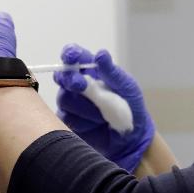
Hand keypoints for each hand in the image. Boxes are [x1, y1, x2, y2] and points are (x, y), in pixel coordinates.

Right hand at [54, 44, 154, 172]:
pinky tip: (96, 125)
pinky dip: (83, 122)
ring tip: (104, 115)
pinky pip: (66, 117)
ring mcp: (71, 102)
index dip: (70, 55)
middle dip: (71, 81)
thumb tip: (100, 54)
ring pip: (64, 98)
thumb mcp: (126, 87)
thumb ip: (111, 72)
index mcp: (92, 70)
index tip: (71, 57)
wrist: (130, 138)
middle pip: (62, 77)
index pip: (75, 56)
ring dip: (85, 107)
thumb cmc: (131, 107)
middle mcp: (78, 84)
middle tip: (81, 86)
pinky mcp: (68, 120)